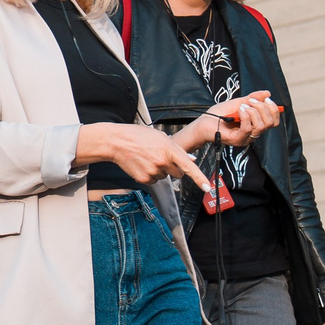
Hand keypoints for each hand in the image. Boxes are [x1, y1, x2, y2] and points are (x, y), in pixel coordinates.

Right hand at [77, 124, 210, 190]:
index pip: (188, 167)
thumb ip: (178, 149)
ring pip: (165, 177)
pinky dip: (150, 174)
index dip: (199, 178)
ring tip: (148, 158)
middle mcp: (162, 163)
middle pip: (178, 173)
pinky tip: (142, 164)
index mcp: (169, 150)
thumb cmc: (139, 136)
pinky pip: (154, 181)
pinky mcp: (144, 179)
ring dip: (161, 170)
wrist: (117, 142)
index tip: (207, 188)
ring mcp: (153, 172)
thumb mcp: (160, 136)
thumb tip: (192, 160)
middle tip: (162, 157)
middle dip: (175, 168)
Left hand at [208, 91, 284, 146]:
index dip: (273, 109)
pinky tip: (239, 110)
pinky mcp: (237, 140)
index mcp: (255, 126)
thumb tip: (267, 93)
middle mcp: (252, 134)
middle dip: (263, 108)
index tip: (266, 98)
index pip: (274, 122)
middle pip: (270, 123)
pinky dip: (245, 115)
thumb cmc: (218, 114)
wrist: (203, 122)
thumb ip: (252, 99)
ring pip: (261, 126)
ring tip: (242, 106)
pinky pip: (248, 128)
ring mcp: (245, 138)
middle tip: (251, 101)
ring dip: (254, 111)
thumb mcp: (238, 103)